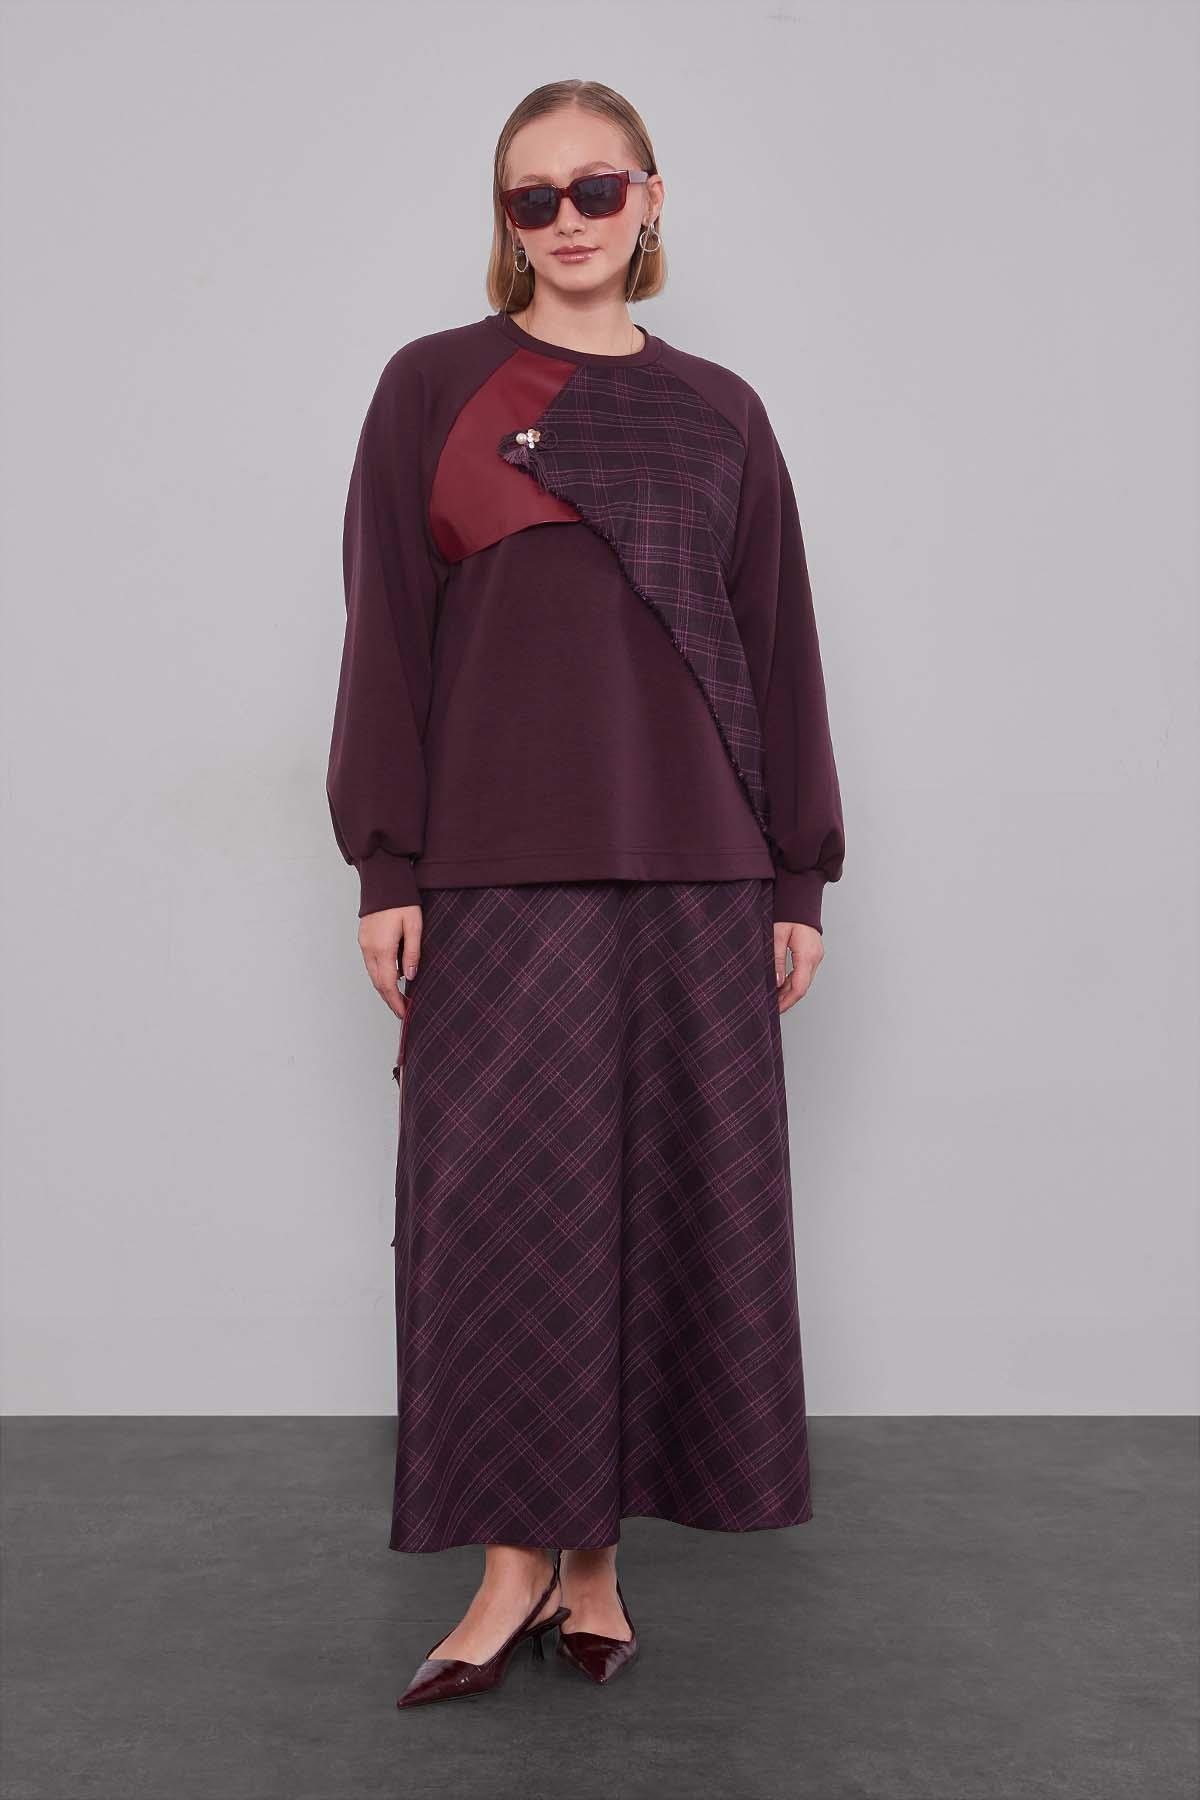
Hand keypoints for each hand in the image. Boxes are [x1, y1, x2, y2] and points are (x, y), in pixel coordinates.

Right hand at [358, 904, 422, 1019]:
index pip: (388, 984)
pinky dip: (380, 974)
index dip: (395, 1002)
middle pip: (377, 983)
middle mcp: (369, 949)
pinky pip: (370, 963)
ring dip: (384, 988)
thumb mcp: (414, 926)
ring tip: (399, 997)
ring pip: (372, 974)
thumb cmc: (401, 900)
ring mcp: (364, 944)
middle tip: (402, 1010)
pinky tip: (392, 976)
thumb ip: (412, 953)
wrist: (383, 880)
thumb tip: (409, 976)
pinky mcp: (363, 938)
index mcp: (382, 948)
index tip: (404, 1013)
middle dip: (389, 999)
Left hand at [773, 920, 822, 1013]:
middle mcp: (815, 957)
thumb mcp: (776, 935)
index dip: (787, 1002)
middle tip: (771, 1007)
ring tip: (774, 998)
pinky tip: (782, 985)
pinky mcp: (813, 954)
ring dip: (790, 991)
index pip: (799, 987)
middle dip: (787, 999)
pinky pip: (805, 973)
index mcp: (807, 955)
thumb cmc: (789, 912)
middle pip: (802, 987)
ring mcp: (816, 956)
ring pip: (804, 981)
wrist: (801, 899)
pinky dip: (793, 982)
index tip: (775, 1009)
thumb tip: (776, 983)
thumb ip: (776, 960)